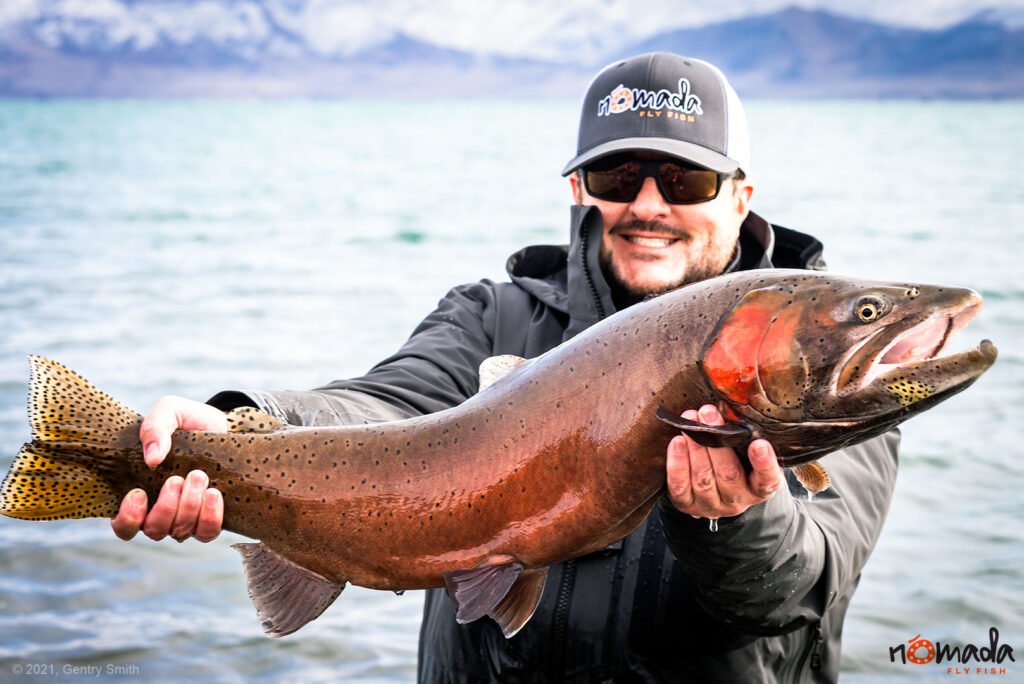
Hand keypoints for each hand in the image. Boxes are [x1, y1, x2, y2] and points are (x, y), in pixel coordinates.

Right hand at [111, 396, 228, 541]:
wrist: (223, 426)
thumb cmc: (188, 421)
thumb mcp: (169, 412)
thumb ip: (155, 428)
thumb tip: (152, 458)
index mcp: (140, 493)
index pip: (124, 526)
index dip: (128, 518)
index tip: (140, 493)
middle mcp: (160, 512)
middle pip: (154, 530)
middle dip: (166, 506)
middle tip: (178, 478)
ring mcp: (186, 518)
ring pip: (181, 532)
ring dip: (189, 507)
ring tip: (198, 476)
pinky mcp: (211, 518)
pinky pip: (208, 532)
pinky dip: (210, 516)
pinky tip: (213, 493)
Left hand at [666, 404, 783, 518]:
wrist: (715, 488)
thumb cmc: (735, 460)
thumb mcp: (745, 450)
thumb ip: (741, 436)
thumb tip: (726, 406)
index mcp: (759, 488)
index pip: (767, 480)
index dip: (764, 464)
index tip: (759, 443)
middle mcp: (738, 500)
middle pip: (729, 474)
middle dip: (716, 442)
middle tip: (708, 413)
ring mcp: (712, 505)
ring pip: (703, 480)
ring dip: (695, 448)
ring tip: (689, 424)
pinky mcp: (688, 505)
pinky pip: (680, 487)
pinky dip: (678, 464)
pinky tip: (677, 442)